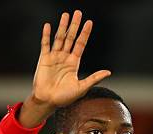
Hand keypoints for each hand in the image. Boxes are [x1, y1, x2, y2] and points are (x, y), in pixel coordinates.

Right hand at [19, 10, 110, 127]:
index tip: (89, 23)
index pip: (81, 44)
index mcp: (74, 63)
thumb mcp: (82, 87)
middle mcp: (64, 57)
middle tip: (78, 13)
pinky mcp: (43, 59)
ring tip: (66, 15)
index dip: (85, 33)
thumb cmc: (65, 97)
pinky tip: (48, 25)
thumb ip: (94, 78)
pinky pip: (45, 44)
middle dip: (74, 25)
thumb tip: (108, 72)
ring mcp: (54, 57)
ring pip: (59, 38)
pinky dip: (46, 35)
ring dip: (62, 26)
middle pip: (71, 38)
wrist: (49, 101)